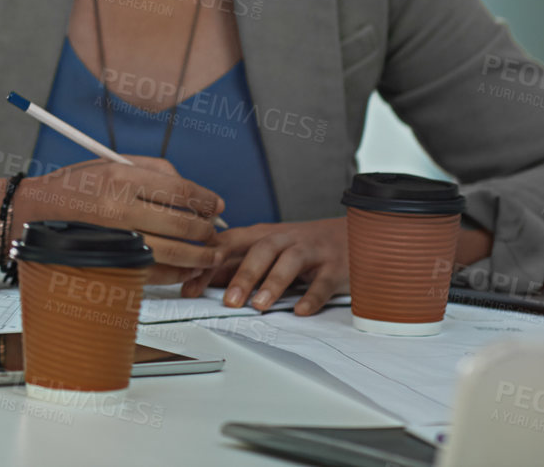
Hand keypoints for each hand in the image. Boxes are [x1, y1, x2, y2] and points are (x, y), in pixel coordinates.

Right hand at [12, 156, 222, 283]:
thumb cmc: (77, 184)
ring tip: (212, 254)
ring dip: (200, 256)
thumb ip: (156, 170)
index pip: (180, 191)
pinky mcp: (112, 261)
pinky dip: (177, 273)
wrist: (37, 211)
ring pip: (173, 252)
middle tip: (214, 230)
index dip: (206, 199)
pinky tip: (187, 269)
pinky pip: (154, 272)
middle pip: (182, 224)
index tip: (216, 205)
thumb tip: (195, 192)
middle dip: (207, 230)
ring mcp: (116, 239)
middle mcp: (120, 209)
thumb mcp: (113, 162)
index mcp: (123, 179)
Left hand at [181, 217, 347, 314]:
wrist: (352, 233)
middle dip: (242, 276)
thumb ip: (237, 264)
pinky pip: (323, 281)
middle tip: (229, 301)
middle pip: (260, 250)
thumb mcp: (267, 250)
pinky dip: (312, 297)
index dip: (209, 263)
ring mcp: (311, 250)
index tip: (190, 285)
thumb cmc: (301, 245)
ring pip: (289, 261)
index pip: (230, 244)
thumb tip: (200, 279)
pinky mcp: (335, 266)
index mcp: (262, 234)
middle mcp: (285, 238)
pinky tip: (301, 310)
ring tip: (259, 305)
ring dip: (273, 283)